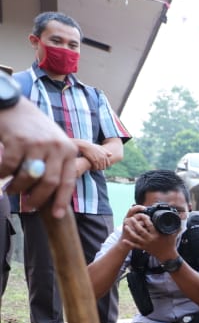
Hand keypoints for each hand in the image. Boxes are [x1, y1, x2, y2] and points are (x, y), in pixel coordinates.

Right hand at [0, 98, 78, 217]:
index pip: (68, 181)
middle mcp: (57, 147)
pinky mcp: (18, 140)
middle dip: (38, 199)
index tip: (56, 215)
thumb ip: (55, 164)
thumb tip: (52, 192)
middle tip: (27, 207)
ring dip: (17, 188)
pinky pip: (9, 167)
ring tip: (10, 191)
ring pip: (29, 177)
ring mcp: (38, 143)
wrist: (15, 106)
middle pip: (50, 183)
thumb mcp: (53, 144)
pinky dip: (2, 175)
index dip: (62, 200)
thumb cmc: (34, 129)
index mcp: (68, 150)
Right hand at [76, 139, 111, 170]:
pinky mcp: (94, 161)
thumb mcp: (100, 147)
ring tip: (94, 168)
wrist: (84, 145)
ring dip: (97, 169)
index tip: (100, 166)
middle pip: (104, 167)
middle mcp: (103, 157)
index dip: (104, 166)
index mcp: (105, 155)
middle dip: (101, 168)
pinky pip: (96, 167)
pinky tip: (91, 168)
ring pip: (100, 168)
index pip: (108, 164)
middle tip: (96, 167)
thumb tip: (111, 154)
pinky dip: (94, 168)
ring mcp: (99, 159)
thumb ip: (106, 151)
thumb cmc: (92, 146)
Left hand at [121, 206, 179, 258]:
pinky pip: (135, 246)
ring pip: (135, 237)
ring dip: (130, 231)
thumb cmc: (170, 245)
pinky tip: (124, 240)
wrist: (167, 256)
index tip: (143, 215)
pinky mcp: (144, 248)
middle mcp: (150, 239)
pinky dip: (129, 243)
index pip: (150, 225)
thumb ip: (176, 226)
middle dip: (135, 224)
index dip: (146, 219)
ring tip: (126, 226)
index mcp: (157, 235)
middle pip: (140, 230)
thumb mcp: (174, 235)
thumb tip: (182, 218)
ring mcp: (146, 244)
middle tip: (131, 218)